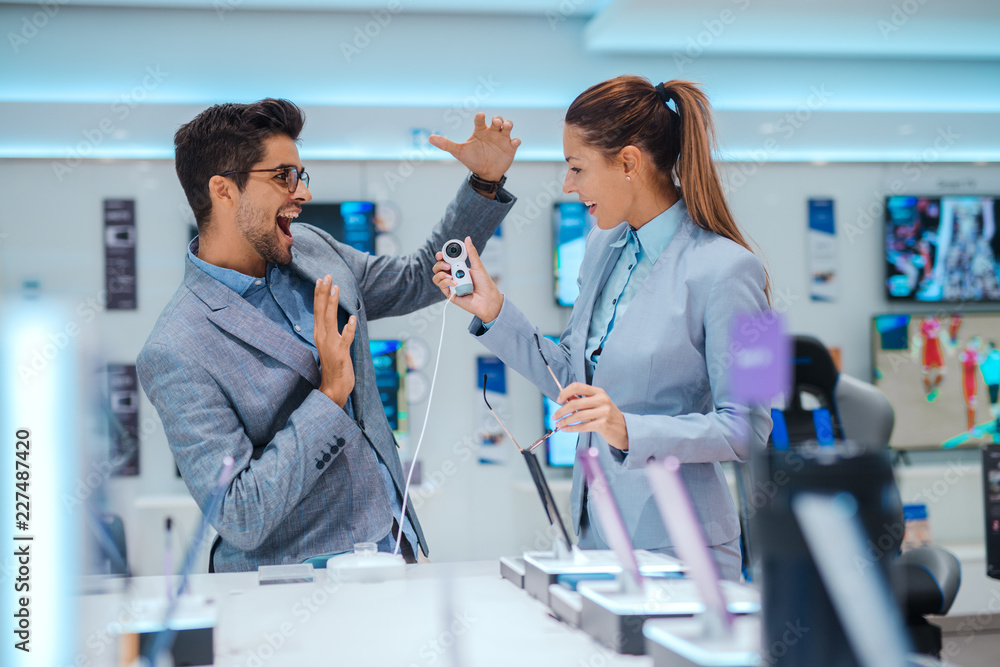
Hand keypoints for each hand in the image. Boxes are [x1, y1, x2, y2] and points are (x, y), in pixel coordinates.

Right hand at [313, 276, 356, 407]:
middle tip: (327, 276)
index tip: (321, 280)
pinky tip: (351, 319)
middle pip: (321, 311)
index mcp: (319, 334)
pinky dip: (348, 329)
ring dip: (332, 304)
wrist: (333, 388)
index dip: (319, 295)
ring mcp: (330, 345)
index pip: (318, 310)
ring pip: (330, 320)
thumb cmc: (334, 365)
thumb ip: (331, 330)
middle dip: (323, 293)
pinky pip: (345, 339)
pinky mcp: (340, 353)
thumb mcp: (330, 344)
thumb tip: (335, 317)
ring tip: (335, 289)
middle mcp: (322, 337)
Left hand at [428, 113, 519, 181]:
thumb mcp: (458, 152)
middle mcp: (492, 132)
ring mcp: (502, 139)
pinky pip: (516, 141)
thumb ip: (446, 144)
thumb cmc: (472, 159)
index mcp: (480, 131)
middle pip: (497, 120)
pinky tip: (513, 142)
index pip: (480, 120)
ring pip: (508, 126)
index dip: (480, 117)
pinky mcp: (510, 147)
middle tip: (496, 123)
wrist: (484, 173)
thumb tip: (429, 138)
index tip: (480, 116)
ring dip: (508, 124)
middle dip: (498, 119)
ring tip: (506, 127)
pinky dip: (516, 140)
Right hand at [432, 237, 503, 322]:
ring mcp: (451, 286)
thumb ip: (471, 253)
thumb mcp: (478, 266)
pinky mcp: (450, 295)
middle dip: (440, 264)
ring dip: (442, 274)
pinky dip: (447, 282)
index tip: (441, 254)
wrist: (489, 299)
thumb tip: (467, 239)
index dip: (441, 256)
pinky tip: (455, 283)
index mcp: (458, 268)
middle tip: (448, 265)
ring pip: (436, 277)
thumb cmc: (485, 284)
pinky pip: (442, 287)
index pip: (445, 260)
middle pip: (438, 268)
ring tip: (452, 276)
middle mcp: (453, 276)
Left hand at [553, 382, 628, 450]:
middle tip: (554, 416)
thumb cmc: (607, 416)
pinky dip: (571, 428)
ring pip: (577, 416)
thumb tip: (564, 397)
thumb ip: (581, 400)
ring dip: (564, 421)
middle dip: (561, 410)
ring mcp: (603, 412)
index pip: (577, 386)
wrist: (625, 429)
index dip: (564, 392)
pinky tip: (565, 429)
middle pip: (574, 403)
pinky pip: (582, 426)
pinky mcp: (603, 424)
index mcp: (598, 392)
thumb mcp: (597, 404)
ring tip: (558, 424)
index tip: (558, 400)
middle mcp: (602, 399)